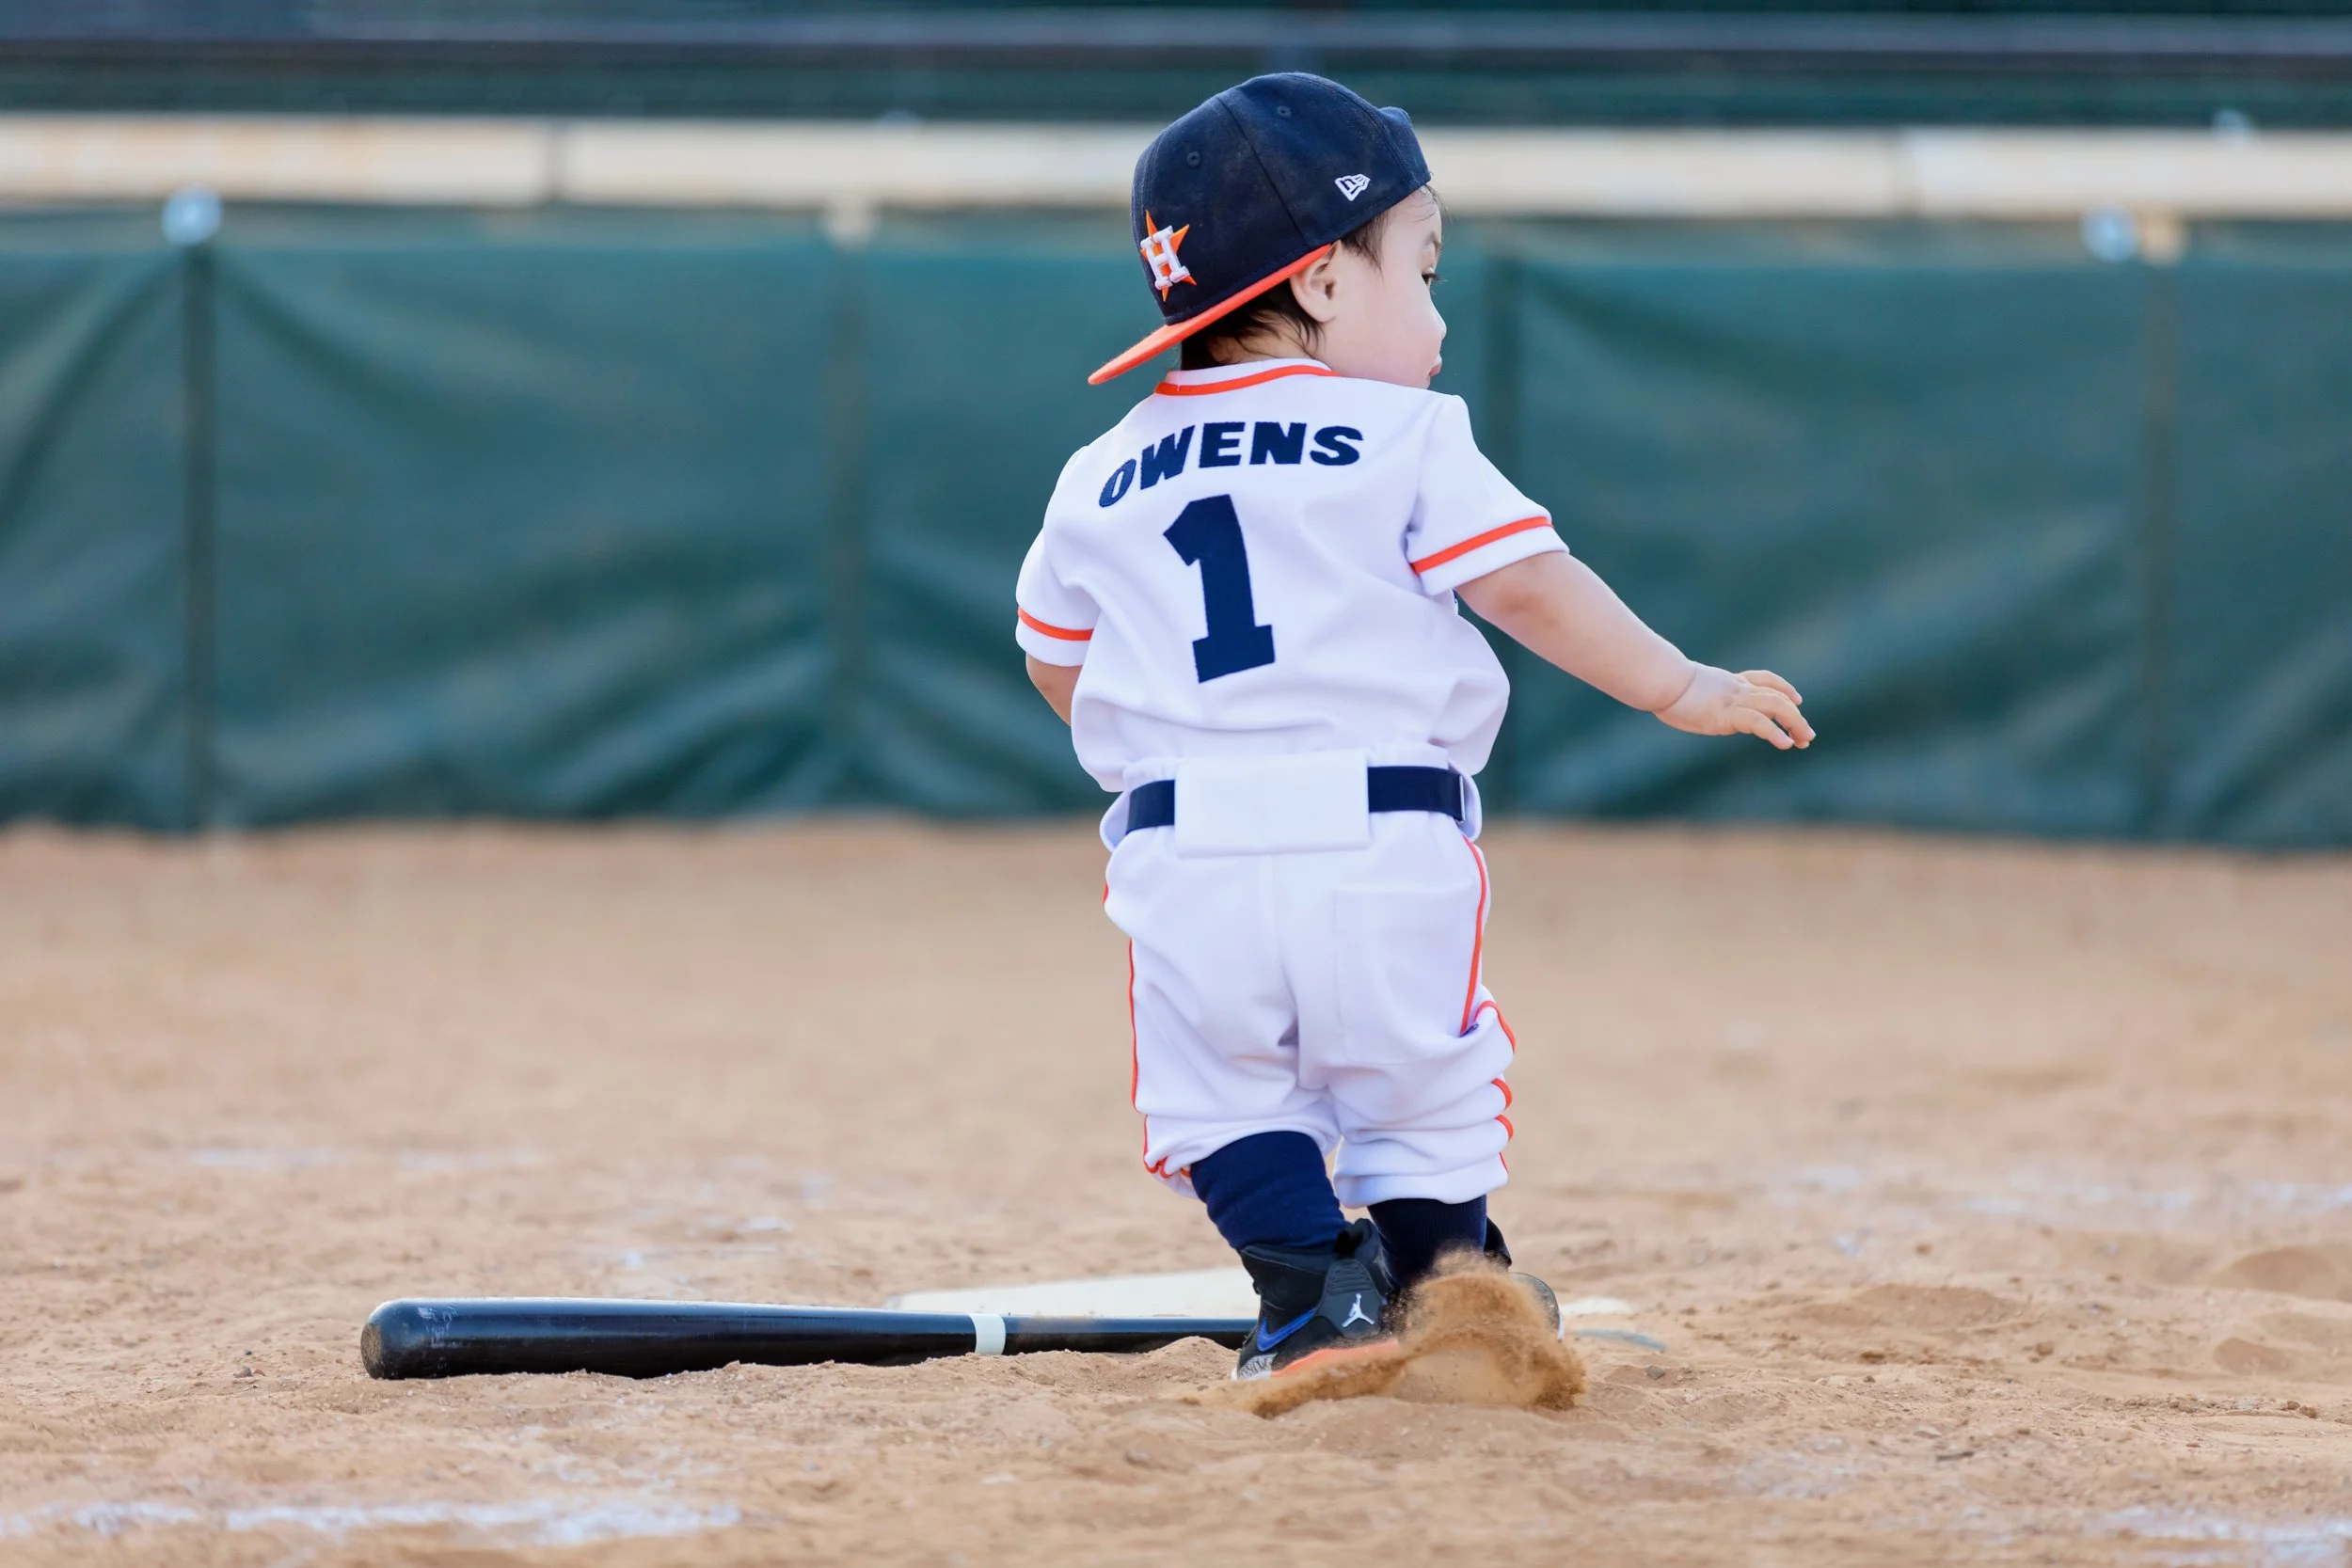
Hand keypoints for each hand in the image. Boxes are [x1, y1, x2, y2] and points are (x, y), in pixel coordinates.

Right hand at [1656, 666, 1813, 749]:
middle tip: (1808, 735)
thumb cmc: (1665, 686)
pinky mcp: (1728, 714)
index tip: (1797, 700)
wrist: (1662, 681)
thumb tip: (1684, 703)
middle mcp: (1737, 689)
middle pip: (1777, 697)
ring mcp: (1734, 700)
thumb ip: (1697, 696)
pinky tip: (1784, 744)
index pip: (1764, 680)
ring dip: (1794, 724)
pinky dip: (1775, 733)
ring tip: (1803, 740)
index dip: (1784, 688)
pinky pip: (1759, 722)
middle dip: (1796, 716)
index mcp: (1729, 682)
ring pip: (1776, 707)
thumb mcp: (1687, 689)